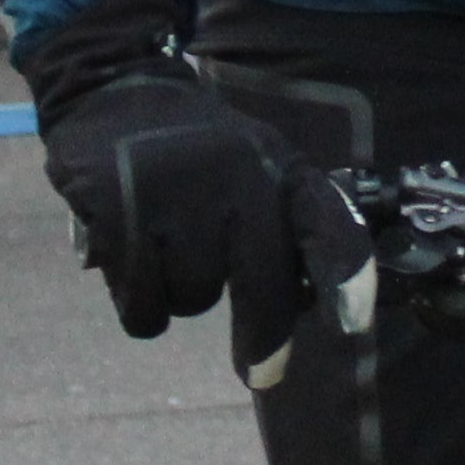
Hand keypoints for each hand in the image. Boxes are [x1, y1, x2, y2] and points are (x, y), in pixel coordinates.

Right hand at [24, 1, 370, 382]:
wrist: (114, 90)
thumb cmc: (199, 151)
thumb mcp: (257, 165)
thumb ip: (290, 226)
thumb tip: (316, 307)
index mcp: (277, 166)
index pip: (325, 221)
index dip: (345, 275)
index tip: (350, 323)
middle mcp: (233, 176)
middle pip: (262, 286)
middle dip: (264, 340)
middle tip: (263, 374)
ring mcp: (174, 193)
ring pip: (195, 299)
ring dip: (181, 294)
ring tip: (166, 245)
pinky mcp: (118, 213)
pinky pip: (142, 303)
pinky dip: (138, 300)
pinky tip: (131, 256)